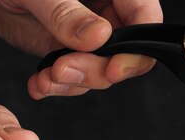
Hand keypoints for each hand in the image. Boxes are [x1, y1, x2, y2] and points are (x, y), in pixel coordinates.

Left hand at [0, 0, 162, 98]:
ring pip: (100, 71)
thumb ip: (66, 12)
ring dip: (73, 82)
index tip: (114, 68)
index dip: (137, 48)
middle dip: (96, 70)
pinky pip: (75, 76)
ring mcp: (86, 32)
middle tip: (65, 69)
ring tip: (47, 78)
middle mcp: (104, 8)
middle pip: (124, 52)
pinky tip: (40, 83)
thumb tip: (100, 36)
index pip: (144, 17)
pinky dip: (57, 86)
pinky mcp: (67, 48)